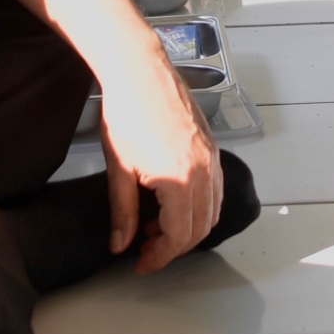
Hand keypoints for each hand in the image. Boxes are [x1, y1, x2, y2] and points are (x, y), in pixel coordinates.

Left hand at [101, 67, 224, 271]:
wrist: (139, 70)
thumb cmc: (126, 112)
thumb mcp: (118, 168)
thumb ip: (123, 212)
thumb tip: (121, 244)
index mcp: (179, 179)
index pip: (179, 236)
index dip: (160, 257)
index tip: (142, 263)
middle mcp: (204, 171)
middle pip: (200, 229)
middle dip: (174, 246)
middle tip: (146, 249)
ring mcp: (212, 158)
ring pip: (212, 211)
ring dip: (188, 227)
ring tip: (156, 225)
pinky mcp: (211, 147)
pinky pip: (215, 189)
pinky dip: (198, 206)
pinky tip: (171, 202)